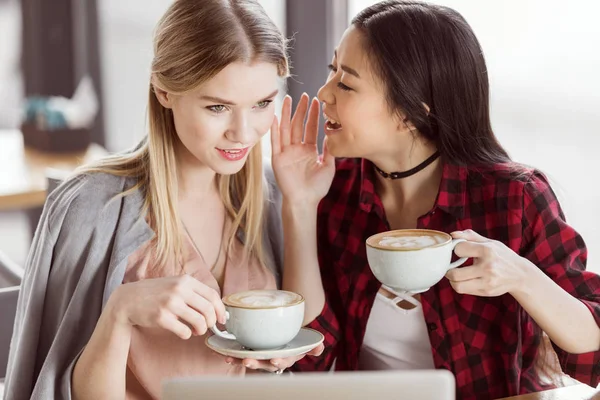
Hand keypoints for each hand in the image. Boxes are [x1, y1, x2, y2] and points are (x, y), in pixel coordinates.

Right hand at [108, 275, 226, 338]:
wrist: (128, 299)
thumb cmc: (156, 293)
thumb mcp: (175, 284)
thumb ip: (193, 292)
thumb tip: (216, 308)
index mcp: (186, 280)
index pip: (212, 295)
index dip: (220, 309)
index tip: (222, 319)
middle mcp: (179, 290)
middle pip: (208, 309)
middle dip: (212, 322)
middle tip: (208, 327)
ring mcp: (170, 303)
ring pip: (199, 321)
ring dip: (201, 330)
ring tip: (196, 331)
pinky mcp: (161, 317)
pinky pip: (184, 331)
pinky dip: (187, 335)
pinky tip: (183, 332)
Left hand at [224, 343, 324, 372]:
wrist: (282, 341)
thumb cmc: (293, 343)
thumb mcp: (304, 344)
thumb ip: (312, 346)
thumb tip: (320, 346)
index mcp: (285, 358)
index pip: (283, 361)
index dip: (280, 361)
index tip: (275, 360)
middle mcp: (271, 360)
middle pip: (264, 364)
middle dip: (256, 363)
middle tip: (248, 361)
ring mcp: (260, 358)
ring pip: (251, 361)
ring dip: (241, 361)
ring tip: (232, 359)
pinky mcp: (250, 354)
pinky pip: (240, 357)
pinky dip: (233, 357)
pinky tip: (226, 355)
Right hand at [271, 94, 334, 206]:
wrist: (304, 201)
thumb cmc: (317, 187)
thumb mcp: (328, 166)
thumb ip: (329, 150)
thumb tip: (334, 135)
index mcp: (309, 150)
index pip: (311, 128)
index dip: (314, 115)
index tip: (317, 102)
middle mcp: (297, 148)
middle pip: (298, 125)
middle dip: (302, 110)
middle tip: (304, 95)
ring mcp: (286, 152)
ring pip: (287, 129)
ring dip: (288, 114)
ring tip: (289, 99)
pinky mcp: (278, 158)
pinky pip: (276, 141)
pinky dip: (275, 129)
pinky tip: (276, 117)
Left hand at [445, 230, 530, 296]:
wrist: (521, 275)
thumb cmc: (502, 256)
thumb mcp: (490, 242)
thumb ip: (470, 236)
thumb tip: (452, 235)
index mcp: (487, 250)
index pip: (459, 249)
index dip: (456, 249)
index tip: (460, 250)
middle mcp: (488, 267)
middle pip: (455, 273)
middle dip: (449, 270)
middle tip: (451, 267)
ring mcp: (487, 281)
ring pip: (457, 285)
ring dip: (452, 280)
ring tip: (456, 275)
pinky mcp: (487, 291)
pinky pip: (464, 291)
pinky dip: (460, 285)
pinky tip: (465, 280)